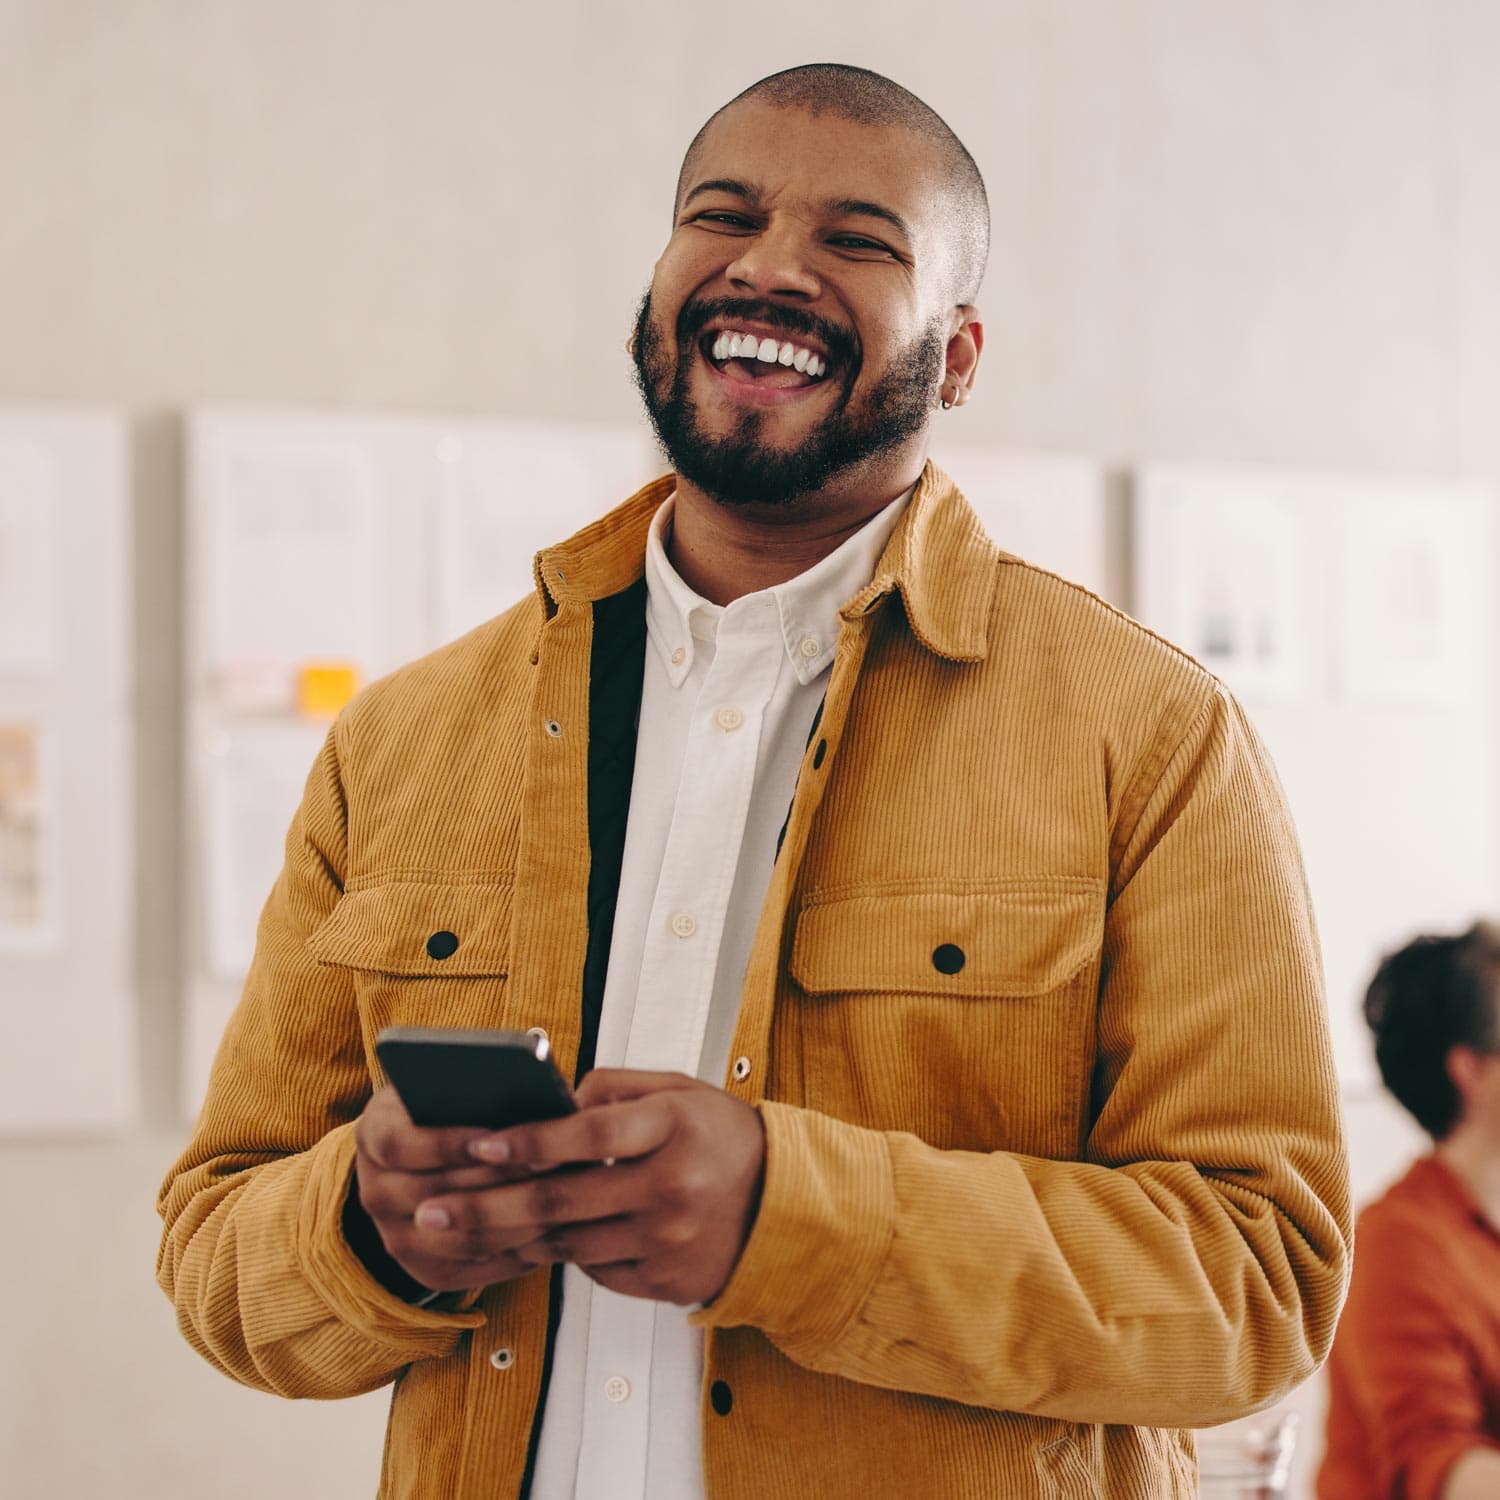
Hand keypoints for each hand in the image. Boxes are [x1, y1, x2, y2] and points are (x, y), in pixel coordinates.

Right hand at [351, 1086, 543, 1294]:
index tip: (496, 1137)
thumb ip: (474, 1088)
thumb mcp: (450, 1086)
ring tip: (559, 1199)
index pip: (399, 1145)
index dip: (447, 1143)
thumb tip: (524, 1088)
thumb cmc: (452, 1108)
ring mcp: (395, 1236)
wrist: (424, 1156)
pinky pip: (473, 1269)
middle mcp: (375, 1191)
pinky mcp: (424, 1270)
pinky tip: (551, 1230)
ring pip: (456, 1239)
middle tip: (550, 1166)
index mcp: (374, 1134)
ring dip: (512, 1220)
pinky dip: (513, 1252)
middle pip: (432, 1195)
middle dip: (496, 1181)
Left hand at [417, 1070, 766, 1305]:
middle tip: (429, 1212)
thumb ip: (613, 1089)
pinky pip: (592, 1268)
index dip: (529, 1141)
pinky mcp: (663, 1281)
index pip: (588, 1134)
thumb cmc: (719, 1136)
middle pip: (561, 1201)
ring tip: (454, 1230)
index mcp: (673, 1127)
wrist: (782, 1205)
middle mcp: (668, 1187)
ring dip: (504, 1237)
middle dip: (484, 1208)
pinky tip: (519, 1242)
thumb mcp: (678, 1091)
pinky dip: (556, 1253)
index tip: (479, 1145)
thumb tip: (549, 1104)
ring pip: (566, 1242)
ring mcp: (665, 1240)